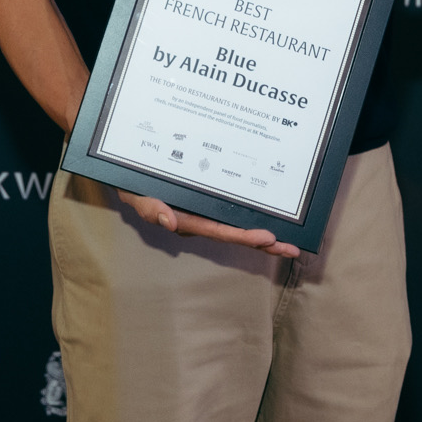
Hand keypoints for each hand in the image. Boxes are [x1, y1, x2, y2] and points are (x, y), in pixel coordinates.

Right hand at [116, 189, 300, 257]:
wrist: (131, 173)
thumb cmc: (134, 183)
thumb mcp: (135, 193)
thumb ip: (149, 207)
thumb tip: (169, 221)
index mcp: (186, 219)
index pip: (218, 230)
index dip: (242, 235)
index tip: (267, 237)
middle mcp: (199, 220)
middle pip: (234, 234)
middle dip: (262, 243)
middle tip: (290, 249)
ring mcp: (204, 213)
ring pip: (236, 226)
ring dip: (262, 236)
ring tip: (289, 244)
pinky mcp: (208, 203)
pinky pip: (231, 213)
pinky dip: (251, 217)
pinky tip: (271, 219)